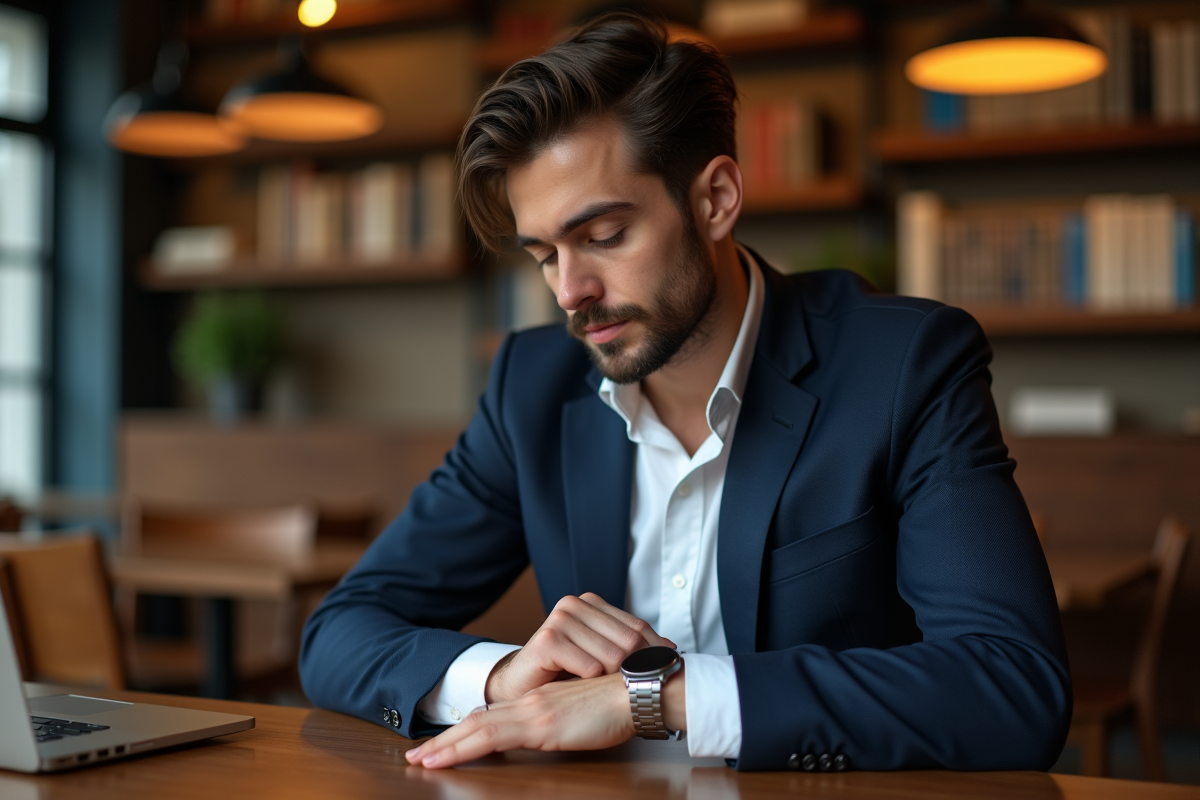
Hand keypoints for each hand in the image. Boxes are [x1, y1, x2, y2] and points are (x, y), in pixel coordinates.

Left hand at [405, 673, 632, 768]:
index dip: (469, 731)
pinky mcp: (540, 724)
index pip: (496, 718)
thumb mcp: (589, 716)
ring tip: (421, 760)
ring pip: (477, 729)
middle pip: (479, 722)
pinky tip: (446, 758)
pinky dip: (462, 748)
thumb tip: (559, 736)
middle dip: (447, 740)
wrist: (640, 690)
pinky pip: (491, 737)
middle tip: (418, 755)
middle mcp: (532, 703)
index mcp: (542, 702)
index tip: (446, 744)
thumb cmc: (625, 704)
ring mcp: (533, 711)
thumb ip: (568, 724)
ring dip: (446, 745)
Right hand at [485, 592, 674, 703]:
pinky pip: (590, 667)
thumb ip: (630, 646)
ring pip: (613, 657)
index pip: (638, 627)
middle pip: (629, 641)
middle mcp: (574, 605)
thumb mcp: (601, 655)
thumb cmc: (563, 672)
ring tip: (603, 690)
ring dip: (612, 680)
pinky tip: (582, 688)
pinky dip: (592, 683)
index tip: (666, 670)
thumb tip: (671, 648)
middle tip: (635, 688)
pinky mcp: (548, 641)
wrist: (521, 686)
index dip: (655, 652)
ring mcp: (559, 620)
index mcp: (590, 603)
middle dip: (637, 668)